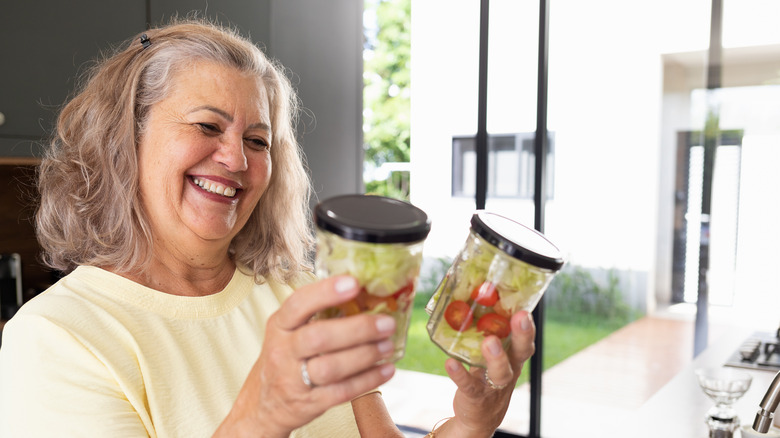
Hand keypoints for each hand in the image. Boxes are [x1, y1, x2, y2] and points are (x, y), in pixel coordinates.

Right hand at [215, 276, 397, 437]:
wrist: (262, 407)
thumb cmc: (285, 359)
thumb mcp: (288, 333)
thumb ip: (316, 315)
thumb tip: (365, 295)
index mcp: (279, 326)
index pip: (298, 304)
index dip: (325, 292)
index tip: (354, 283)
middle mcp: (283, 351)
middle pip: (319, 337)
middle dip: (358, 329)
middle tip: (387, 323)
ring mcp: (294, 380)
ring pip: (331, 367)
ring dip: (365, 355)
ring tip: (388, 346)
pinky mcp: (308, 404)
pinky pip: (341, 392)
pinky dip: (368, 380)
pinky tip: (386, 369)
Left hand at [440, 311, 535, 437]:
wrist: (479, 414)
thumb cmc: (485, 375)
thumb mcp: (489, 354)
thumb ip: (484, 332)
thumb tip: (470, 298)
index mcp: (513, 355)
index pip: (525, 338)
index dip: (527, 325)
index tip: (525, 309)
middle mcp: (509, 369)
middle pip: (520, 351)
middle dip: (522, 335)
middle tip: (520, 317)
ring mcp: (494, 384)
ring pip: (500, 371)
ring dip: (496, 357)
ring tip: (489, 341)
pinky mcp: (476, 395)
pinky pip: (469, 385)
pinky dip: (460, 375)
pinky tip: (450, 363)